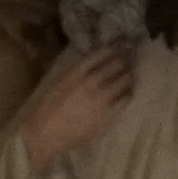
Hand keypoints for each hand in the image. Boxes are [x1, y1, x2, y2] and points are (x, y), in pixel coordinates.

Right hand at [17, 42, 141, 168]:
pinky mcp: (110, 114)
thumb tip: (92, 66)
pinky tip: (128, 92)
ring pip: (124, 80)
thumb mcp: (59, 84)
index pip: (100, 55)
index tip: (120, 44)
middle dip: (124, 60)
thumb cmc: (47, 109)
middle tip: (130, 57)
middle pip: (116, 65)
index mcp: (75, 73)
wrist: (47, 134)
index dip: (112, 48)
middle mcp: (91, 82)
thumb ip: (76, 74)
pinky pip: (126, 99)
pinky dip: (129, 93)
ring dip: (129, 75)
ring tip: (131, 74)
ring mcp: (103, 98)